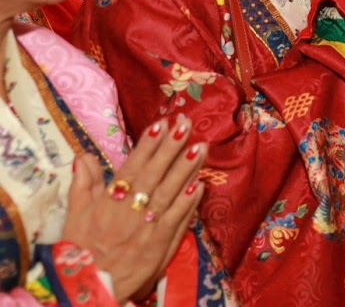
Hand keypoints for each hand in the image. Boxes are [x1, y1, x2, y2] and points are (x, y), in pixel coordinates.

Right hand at [60, 116, 207, 303]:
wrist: (88, 288)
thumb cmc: (81, 250)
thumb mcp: (75, 216)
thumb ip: (83, 184)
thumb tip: (83, 156)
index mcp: (108, 201)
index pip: (132, 167)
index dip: (147, 145)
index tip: (161, 124)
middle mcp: (129, 211)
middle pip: (154, 174)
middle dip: (171, 148)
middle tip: (186, 124)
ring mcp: (146, 227)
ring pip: (169, 192)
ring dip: (186, 169)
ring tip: (201, 146)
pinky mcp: (159, 245)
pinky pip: (177, 220)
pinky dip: (188, 202)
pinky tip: (201, 185)